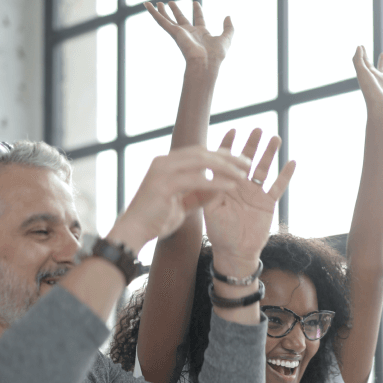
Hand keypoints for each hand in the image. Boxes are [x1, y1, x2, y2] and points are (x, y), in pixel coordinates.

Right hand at [109, 146, 249, 251]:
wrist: (135, 230)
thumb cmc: (157, 218)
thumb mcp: (183, 203)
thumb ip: (199, 194)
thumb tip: (220, 188)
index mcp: (167, 163)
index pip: (199, 152)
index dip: (221, 154)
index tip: (240, 160)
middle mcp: (164, 162)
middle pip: (202, 152)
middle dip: (227, 157)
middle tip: (247, 163)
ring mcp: (162, 170)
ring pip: (201, 161)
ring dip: (225, 167)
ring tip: (243, 175)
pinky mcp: (164, 184)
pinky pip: (196, 179)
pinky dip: (215, 182)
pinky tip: (230, 187)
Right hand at [144, 0, 233, 66]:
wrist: (205, 63)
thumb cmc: (216, 55)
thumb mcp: (226, 38)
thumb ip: (229, 28)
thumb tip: (228, 16)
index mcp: (202, 34)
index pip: (199, 19)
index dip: (198, 11)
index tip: (196, 3)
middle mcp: (190, 33)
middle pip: (181, 19)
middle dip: (176, 11)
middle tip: (170, 3)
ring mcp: (180, 33)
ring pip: (168, 20)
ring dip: (163, 11)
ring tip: (158, 3)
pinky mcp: (173, 33)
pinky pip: (161, 21)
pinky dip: (153, 12)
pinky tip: (147, 5)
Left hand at [204, 129, 295, 275]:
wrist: (235, 252)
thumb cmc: (219, 232)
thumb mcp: (210, 210)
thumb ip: (211, 190)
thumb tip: (208, 170)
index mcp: (224, 185)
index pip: (226, 161)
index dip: (228, 145)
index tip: (233, 130)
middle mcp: (240, 186)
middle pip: (247, 160)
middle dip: (251, 145)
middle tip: (257, 129)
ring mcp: (255, 193)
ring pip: (263, 169)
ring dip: (269, 154)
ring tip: (275, 138)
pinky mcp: (268, 203)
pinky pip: (278, 187)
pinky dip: (285, 175)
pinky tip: (292, 162)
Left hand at [352, 46, 382, 112]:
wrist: (381, 107)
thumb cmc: (370, 90)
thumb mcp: (361, 72)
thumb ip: (358, 59)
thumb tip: (359, 46)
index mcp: (371, 76)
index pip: (366, 63)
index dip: (363, 55)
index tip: (362, 46)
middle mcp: (382, 79)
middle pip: (382, 68)